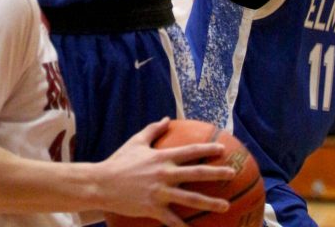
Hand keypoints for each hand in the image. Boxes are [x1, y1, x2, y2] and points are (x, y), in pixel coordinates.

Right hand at [100, 119, 232, 226]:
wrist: (102, 183)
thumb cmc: (119, 161)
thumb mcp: (136, 141)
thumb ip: (153, 130)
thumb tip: (167, 118)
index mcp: (162, 156)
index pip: (190, 151)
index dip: (207, 149)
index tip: (223, 149)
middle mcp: (165, 173)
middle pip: (196, 173)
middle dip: (216, 173)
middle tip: (232, 173)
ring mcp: (160, 192)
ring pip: (191, 198)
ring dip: (210, 202)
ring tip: (226, 206)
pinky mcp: (154, 209)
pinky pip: (174, 221)